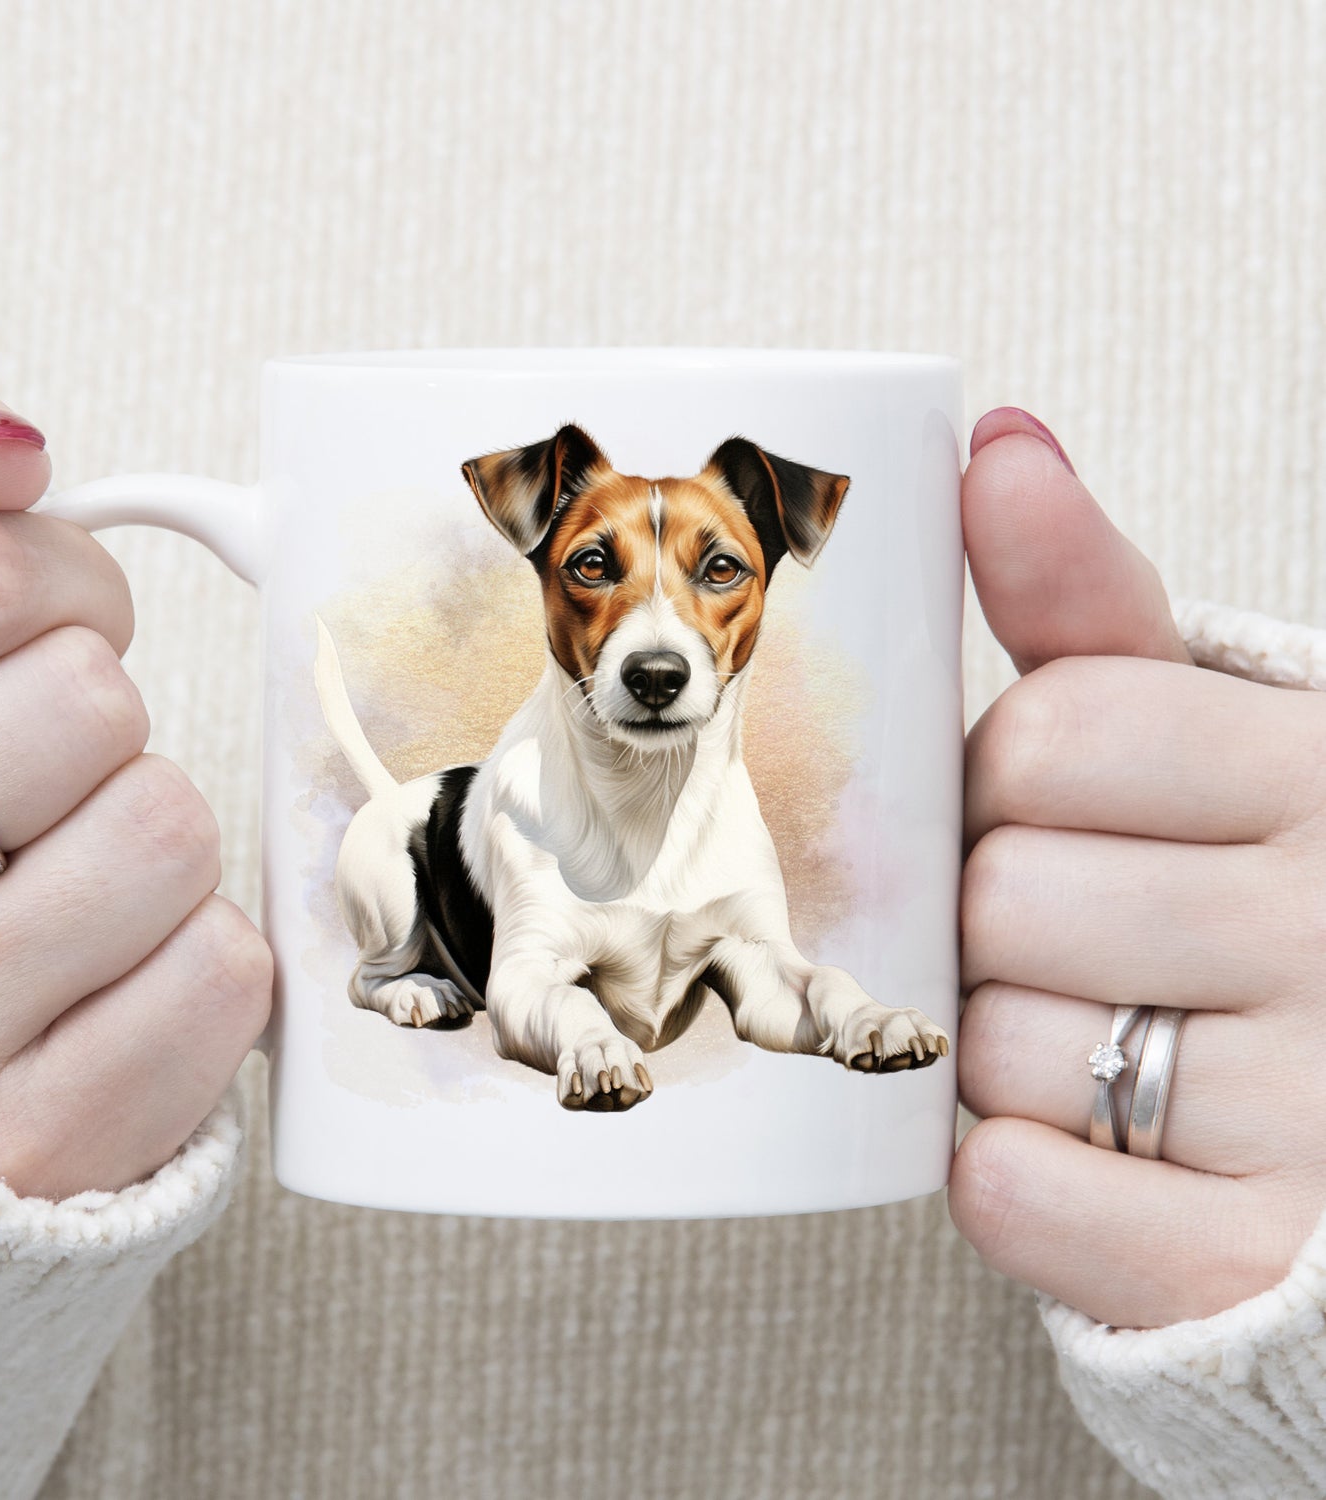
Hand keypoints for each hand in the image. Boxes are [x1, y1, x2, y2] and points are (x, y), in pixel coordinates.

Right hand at [0, 378, 270, 1198]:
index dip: (47, 576)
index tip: (31, 619)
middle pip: (86, 701)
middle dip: (88, 711)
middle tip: (36, 767)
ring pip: (166, 826)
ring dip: (141, 832)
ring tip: (55, 877)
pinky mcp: (46, 1143)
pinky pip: (221, 969)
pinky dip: (189, 955)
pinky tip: (99, 976)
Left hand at [949, 407, 1325, 1329]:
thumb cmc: (1249, 885)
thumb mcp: (1206, 727)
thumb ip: (1090, 602)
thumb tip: (995, 444)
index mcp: (1321, 771)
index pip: (1054, 732)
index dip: (1009, 775)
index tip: (1051, 803)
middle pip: (1004, 894)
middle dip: (996, 913)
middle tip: (1068, 932)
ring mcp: (1315, 1112)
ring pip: (1000, 1047)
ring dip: (1003, 1045)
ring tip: (1093, 1035)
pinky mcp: (1247, 1261)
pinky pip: (1017, 1194)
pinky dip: (1010, 1175)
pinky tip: (1073, 1144)